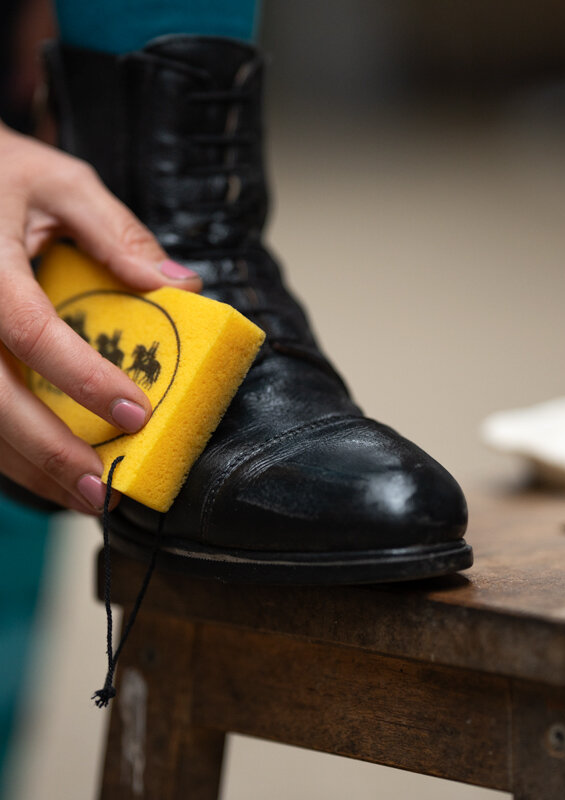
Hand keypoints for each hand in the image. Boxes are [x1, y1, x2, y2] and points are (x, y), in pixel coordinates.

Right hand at [0, 122, 201, 512]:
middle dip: (45, 451)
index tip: (136, 414)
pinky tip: (42, 467)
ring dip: (24, 465)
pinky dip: (4, 446)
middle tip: (101, 490)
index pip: (31, 331)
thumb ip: (118, 233)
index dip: (82, 378)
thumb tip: (182, 284)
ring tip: (80, 496)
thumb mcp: (59, 183)